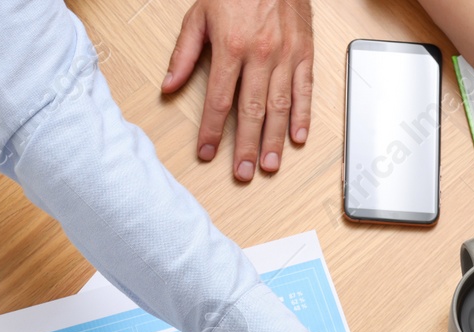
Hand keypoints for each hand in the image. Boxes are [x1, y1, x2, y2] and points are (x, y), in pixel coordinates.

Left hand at [163, 0, 312, 180]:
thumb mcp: (199, 15)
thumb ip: (184, 54)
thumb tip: (168, 87)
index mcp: (231, 47)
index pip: (218, 100)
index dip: (211, 130)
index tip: (206, 153)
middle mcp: (261, 55)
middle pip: (251, 111)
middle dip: (245, 146)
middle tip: (242, 173)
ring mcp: (286, 55)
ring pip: (279, 107)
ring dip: (273, 140)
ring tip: (268, 166)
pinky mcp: (305, 53)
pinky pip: (304, 90)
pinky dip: (302, 116)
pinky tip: (296, 138)